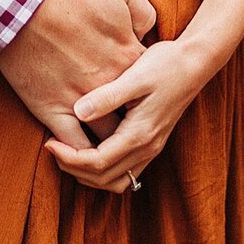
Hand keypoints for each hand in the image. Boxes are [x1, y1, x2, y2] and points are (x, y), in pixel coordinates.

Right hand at [0, 0, 156, 149]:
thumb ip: (142, 11)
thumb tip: (146, 31)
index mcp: (128, 55)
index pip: (147, 81)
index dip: (141, 82)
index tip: (131, 81)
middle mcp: (110, 84)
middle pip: (132, 114)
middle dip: (130, 117)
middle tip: (122, 114)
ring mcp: (82, 101)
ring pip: (106, 136)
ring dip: (108, 140)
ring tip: (105, 140)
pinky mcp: (52, 110)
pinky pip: (74, 145)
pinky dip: (78, 153)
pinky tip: (77, 150)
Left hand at [45, 35, 218, 192]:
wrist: (195, 63)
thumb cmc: (165, 64)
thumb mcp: (135, 76)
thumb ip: (107, 96)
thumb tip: (78, 112)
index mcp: (140, 135)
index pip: (97, 163)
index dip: (69, 158)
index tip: (49, 143)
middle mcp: (147, 148)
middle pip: (104, 179)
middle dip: (74, 169)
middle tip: (52, 148)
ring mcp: (151, 148)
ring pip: (116, 181)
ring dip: (89, 174)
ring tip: (67, 152)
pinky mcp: (151, 142)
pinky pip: (126, 171)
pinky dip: (104, 170)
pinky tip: (89, 148)